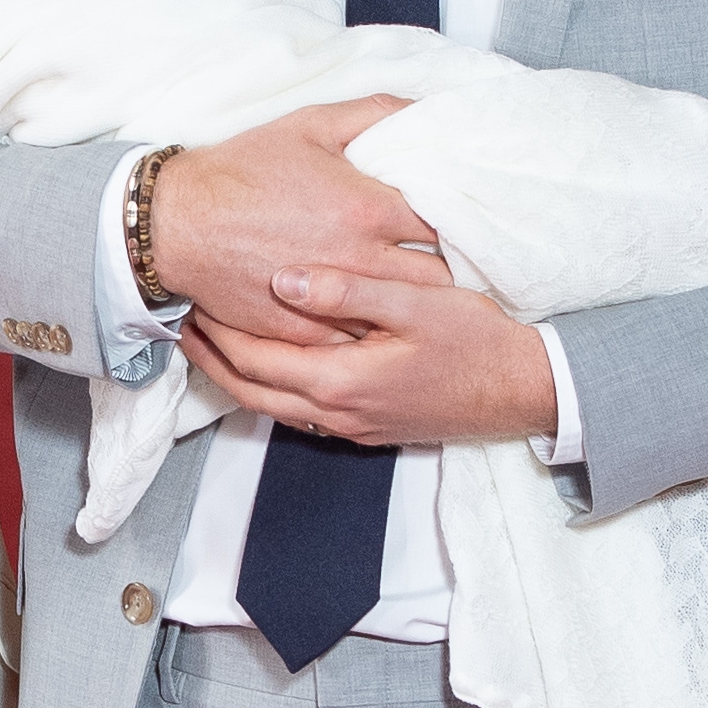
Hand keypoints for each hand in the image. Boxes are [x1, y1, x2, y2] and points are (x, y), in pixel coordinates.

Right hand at [148, 97, 446, 345]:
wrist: (178, 223)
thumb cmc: (244, 170)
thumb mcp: (310, 124)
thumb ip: (374, 113)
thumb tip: (424, 109)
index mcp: (367, 208)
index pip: (446, 224)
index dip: (461, 223)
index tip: (465, 222)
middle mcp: (358, 260)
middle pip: (437, 278)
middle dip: (450, 270)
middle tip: (454, 262)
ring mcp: (333, 302)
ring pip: (401, 315)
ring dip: (415, 305)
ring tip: (424, 296)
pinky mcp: (306, 332)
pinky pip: (359, 341)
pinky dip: (372, 331)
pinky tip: (378, 320)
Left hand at [182, 266, 555, 445]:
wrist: (523, 391)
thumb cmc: (476, 342)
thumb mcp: (415, 303)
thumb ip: (348, 291)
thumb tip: (283, 280)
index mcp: (340, 381)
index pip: (254, 360)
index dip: (217, 332)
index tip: (192, 299)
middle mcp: (337, 413)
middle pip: (250, 392)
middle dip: (212, 358)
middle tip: (185, 321)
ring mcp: (351, 426)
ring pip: (272, 406)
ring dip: (237, 375)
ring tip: (214, 338)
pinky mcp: (367, 426)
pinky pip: (299, 410)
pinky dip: (271, 386)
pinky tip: (271, 359)